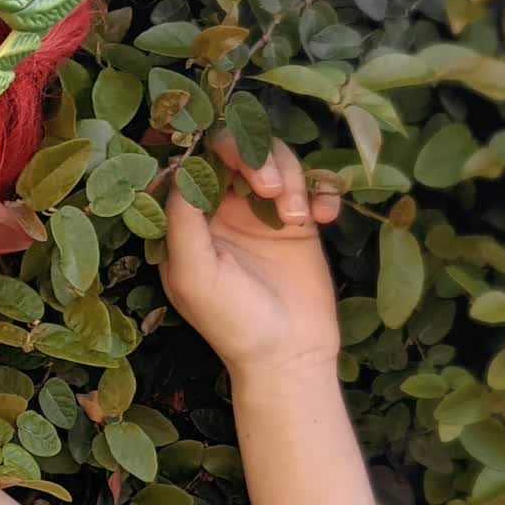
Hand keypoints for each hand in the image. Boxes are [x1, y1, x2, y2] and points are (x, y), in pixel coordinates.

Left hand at [159, 128, 342, 378]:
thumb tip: (181, 169)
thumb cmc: (232, 320)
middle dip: (253, 156)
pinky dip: (323, 190)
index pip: (191, 166)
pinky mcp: (299, 221)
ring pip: (275, 159)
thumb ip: (182, 221)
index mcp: (187, 222)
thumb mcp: (194, 273)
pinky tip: (322, 218)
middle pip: (234, 151)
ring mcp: (261, 212)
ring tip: (294, 215)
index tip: (228, 164)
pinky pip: (312, 181)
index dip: (207, 153)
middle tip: (268, 187)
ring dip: (290, 175)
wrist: (289, 354)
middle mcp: (221, 210)